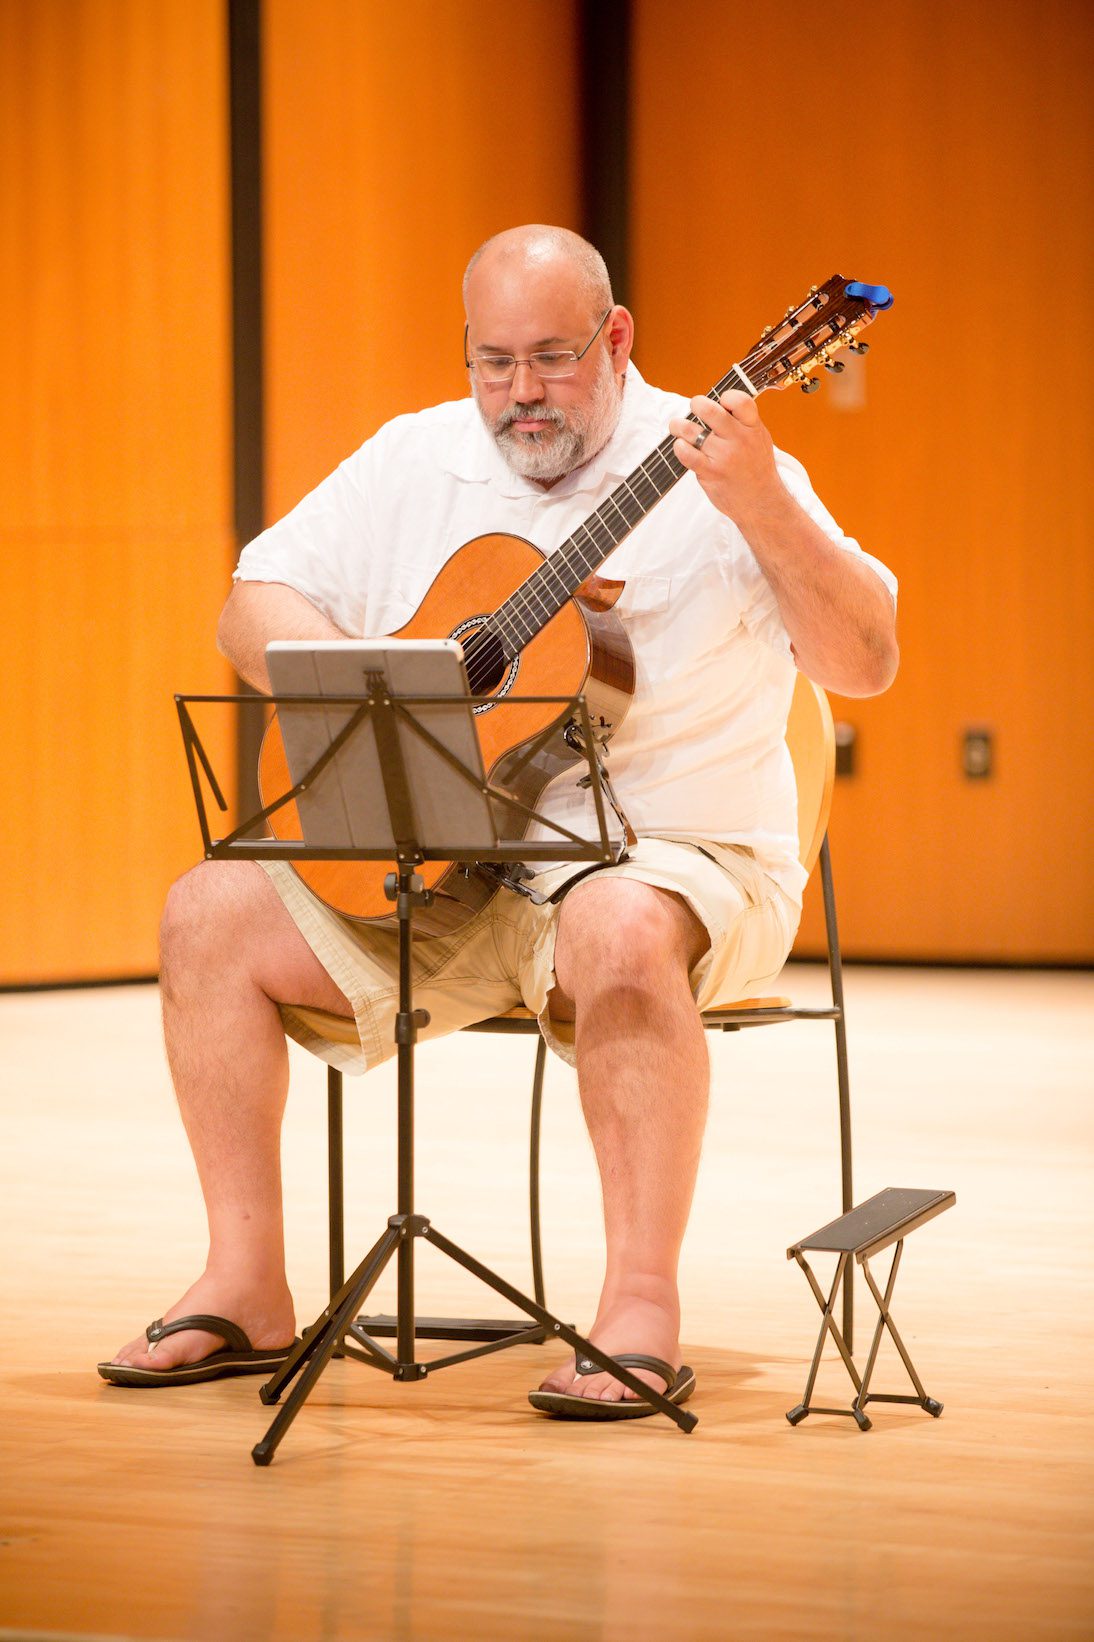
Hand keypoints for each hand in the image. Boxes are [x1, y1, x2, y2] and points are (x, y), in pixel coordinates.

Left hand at [669, 392, 785, 527]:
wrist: (761, 503)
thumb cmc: (757, 468)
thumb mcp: (760, 439)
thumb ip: (743, 421)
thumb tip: (720, 401)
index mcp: (753, 428)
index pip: (741, 401)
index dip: (727, 396)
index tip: (720, 399)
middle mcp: (739, 440)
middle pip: (711, 412)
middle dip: (697, 404)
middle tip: (694, 406)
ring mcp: (724, 457)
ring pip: (693, 431)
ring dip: (679, 425)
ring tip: (676, 426)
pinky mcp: (711, 473)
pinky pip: (687, 454)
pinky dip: (679, 447)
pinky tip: (680, 446)